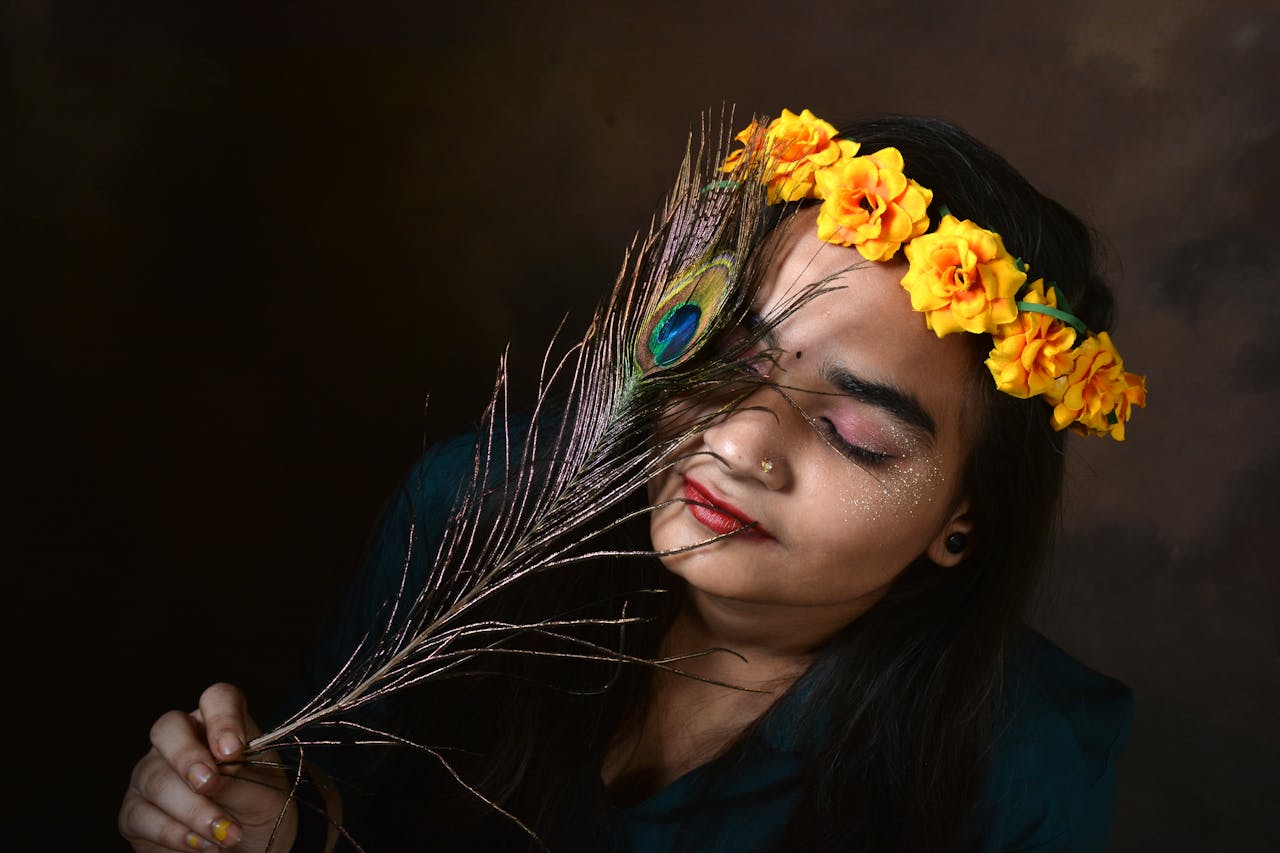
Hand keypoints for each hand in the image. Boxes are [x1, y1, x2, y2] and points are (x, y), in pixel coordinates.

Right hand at [119, 683, 298, 850]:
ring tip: (226, 835)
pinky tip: (202, 845)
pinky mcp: (135, 811)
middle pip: (168, 728)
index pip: (217, 699)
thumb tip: (211, 779)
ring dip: (193, 810)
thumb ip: (240, 780)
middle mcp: (180, 740)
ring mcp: (151, 773)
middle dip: (188, 757)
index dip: (223, 719)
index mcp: (219, 722)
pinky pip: (142, 816)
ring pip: (156, 779)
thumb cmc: (259, 808)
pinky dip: (175, 834)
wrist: (248, 847)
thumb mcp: (264, 793)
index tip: (233, 750)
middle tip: (210, 784)